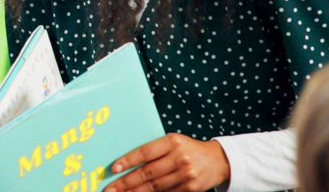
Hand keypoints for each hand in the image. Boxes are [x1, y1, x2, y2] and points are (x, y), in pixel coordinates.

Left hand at [105, 134, 229, 191]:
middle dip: (126, 183)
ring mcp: (186, 174)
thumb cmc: (189, 149)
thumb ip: (154, 150)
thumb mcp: (174, 142)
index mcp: (173, 141)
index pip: (145, 152)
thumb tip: (127, 164)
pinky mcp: (190, 189)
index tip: (113, 169)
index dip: (128, 161)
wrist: (218, 161)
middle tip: (110, 189)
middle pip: (147, 173)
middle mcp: (180, 157)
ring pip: (155, 187)